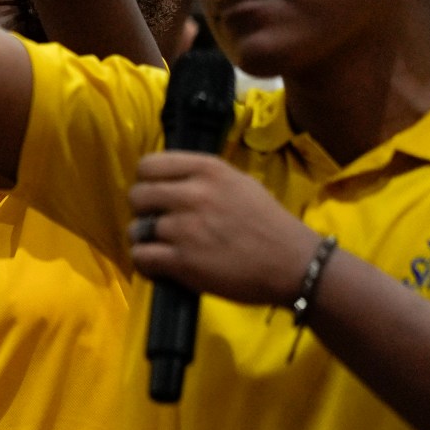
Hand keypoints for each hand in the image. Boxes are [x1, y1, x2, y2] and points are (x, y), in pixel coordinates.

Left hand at [127, 151, 323, 305]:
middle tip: (156, 222)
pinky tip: (160, 265)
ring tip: (161, 246)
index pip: (149, 164)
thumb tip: (170, 181)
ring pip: (136, 229)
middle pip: (137, 195)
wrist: (293, 263)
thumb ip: (203, 178)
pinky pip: (141, 256)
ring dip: (144, 239)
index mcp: (208, 170)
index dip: (147, 181)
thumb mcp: (239, 183)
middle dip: (142, 210)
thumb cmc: (269, 223)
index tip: (156, 194)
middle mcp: (193, 194)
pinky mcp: (182, 261)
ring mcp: (185, 228)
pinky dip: (146, 263)